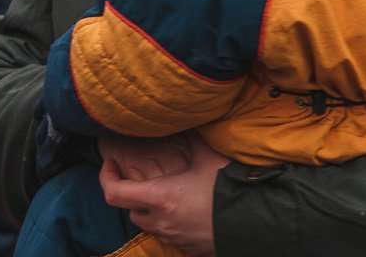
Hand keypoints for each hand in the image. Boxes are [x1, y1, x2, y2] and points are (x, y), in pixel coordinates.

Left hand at [99, 132, 229, 256]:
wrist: (258, 223)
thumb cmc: (229, 190)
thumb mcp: (208, 157)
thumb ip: (192, 138)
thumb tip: (184, 120)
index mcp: (160, 197)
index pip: (113, 193)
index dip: (106, 177)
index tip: (112, 165)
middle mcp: (162, 221)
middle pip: (131, 210)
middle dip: (134, 195)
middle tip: (145, 179)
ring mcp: (174, 238)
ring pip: (150, 224)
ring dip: (152, 210)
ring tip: (169, 194)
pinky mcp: (189, 249)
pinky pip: (170, 235)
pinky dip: (171, 223)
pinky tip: (188, 210)